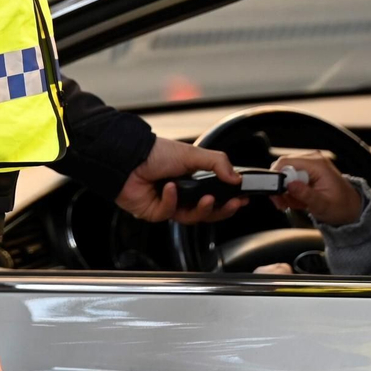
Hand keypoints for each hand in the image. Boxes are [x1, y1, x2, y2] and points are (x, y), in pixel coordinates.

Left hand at [115, 136, 246, 223]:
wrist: (128, 157)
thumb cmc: (155, 153)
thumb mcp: (192, 154)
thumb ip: (217, 163)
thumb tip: (236, 178)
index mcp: (192, 180)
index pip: (215, 195)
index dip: (229, 200)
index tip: (242, 199)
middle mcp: (182, 194)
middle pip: (207, 212)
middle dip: (222, 210)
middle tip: (233, 204)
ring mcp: (169, 204)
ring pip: (191, 217)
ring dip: (202, 209)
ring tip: (206, 198)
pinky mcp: (155, 213)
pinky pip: (169, 213)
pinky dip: (171, 200)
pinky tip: (169, 188)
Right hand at [270, 153, 361, 226]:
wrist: (351, 208)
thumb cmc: (342, 206)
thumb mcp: (323, 205)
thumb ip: (306, 195)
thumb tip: (289, 185)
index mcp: (317, 164)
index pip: (286, 162)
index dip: (277, 177)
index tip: (276, 194)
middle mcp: (312, 160)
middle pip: (283, 168)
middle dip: (280, 188)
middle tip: (282, 203)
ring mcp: (309, 165)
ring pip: (284, 174)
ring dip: (285, 192)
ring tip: (292, 205)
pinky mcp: (307, 171)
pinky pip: (290, 179)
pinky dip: (290, 192)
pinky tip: (297, 201)